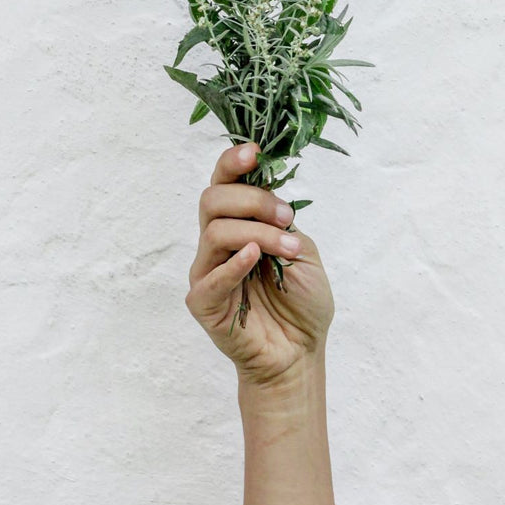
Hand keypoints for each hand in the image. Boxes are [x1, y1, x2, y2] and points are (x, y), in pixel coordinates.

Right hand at [185, 142, 334, 386]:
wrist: (301, 352)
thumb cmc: (301, 302)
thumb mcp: (301, 249)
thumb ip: (281, 221)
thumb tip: (268, 192)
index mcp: (239, 224)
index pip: (223, 183)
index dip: (233, 162)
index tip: (255, 152)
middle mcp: (217, 243)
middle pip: (213, 200)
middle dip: (253, 200)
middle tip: (286, 217)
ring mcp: (207, 272)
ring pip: (216, 231)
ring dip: (258, 233)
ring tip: (288, 249)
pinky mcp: (203, 302)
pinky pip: (211, 277)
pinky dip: (233, 264)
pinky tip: (254, 258)